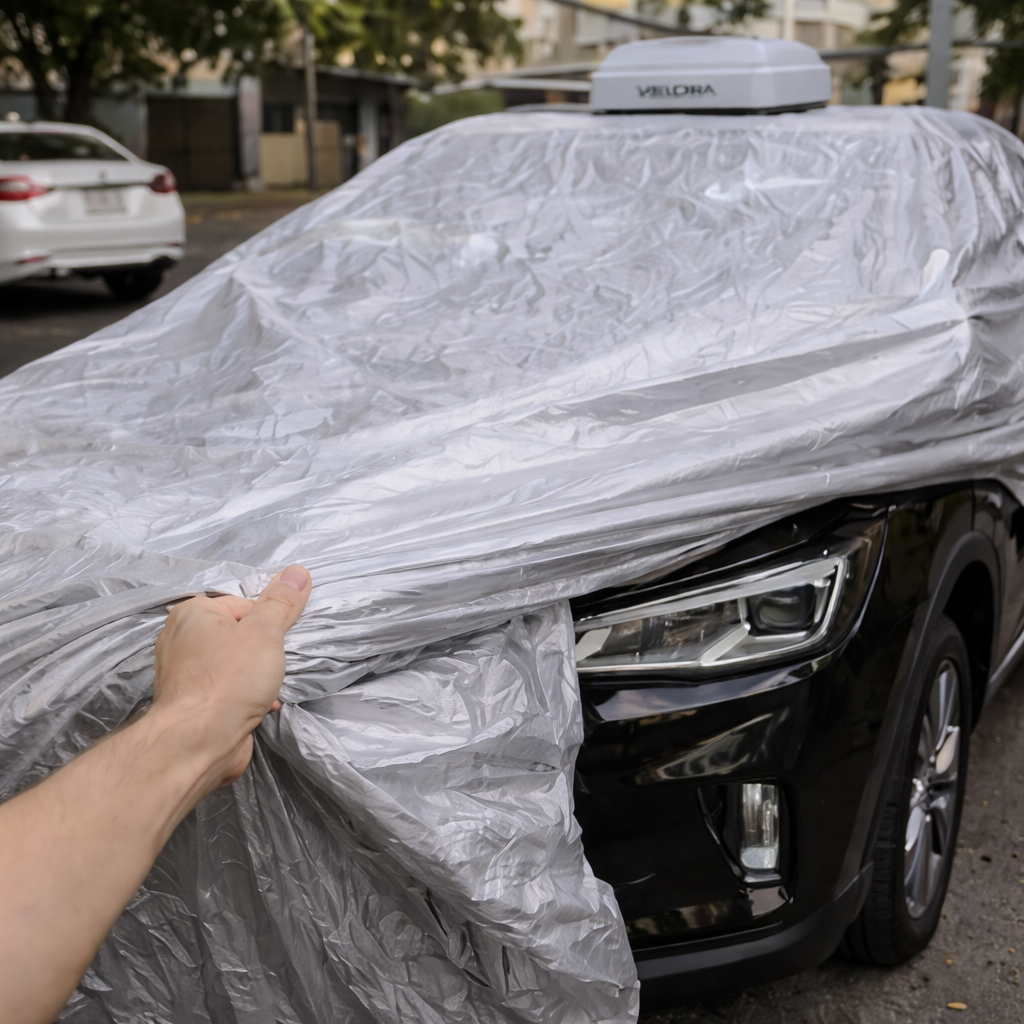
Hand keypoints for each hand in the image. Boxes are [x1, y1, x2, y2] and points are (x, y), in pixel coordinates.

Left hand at [151, 564, 311, 795]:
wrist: (197, 741)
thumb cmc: (230, 679)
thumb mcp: (265, 632)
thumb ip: (281, 602)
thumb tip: (298, 572)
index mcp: (192, 613)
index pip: (242, 605)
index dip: (267, 621)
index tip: (278, 640)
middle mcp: (180, 639)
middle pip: (236, 633)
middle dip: (261, 649)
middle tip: (274, 662)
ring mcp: (182, 674)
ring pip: (231, 663)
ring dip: (255, 675)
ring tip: (267, 686)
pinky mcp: (189, 703)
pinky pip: (223, 689)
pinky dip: (242, 695)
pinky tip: (258, 706)